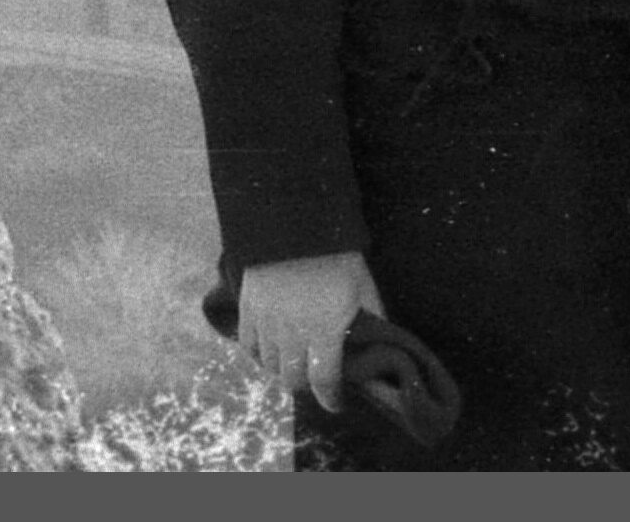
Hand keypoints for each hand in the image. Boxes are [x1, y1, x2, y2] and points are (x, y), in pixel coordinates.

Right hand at [237, 250, 383, 409]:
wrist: (296, 225)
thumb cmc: (337, 258)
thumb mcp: (364, 290)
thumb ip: (372, 322)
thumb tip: (382, 345)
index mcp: (324, 331)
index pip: (324, 381)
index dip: (331, 399)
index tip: (336, 403)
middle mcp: (292, 332)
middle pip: (293, 379)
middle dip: (307, 386)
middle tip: (316, 379)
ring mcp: (266, 321)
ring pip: (269, 366)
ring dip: (283, 371)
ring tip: (294, 364)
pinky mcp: (248, 308)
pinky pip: (248, 345)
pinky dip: (259, 355)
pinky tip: (271, 351)